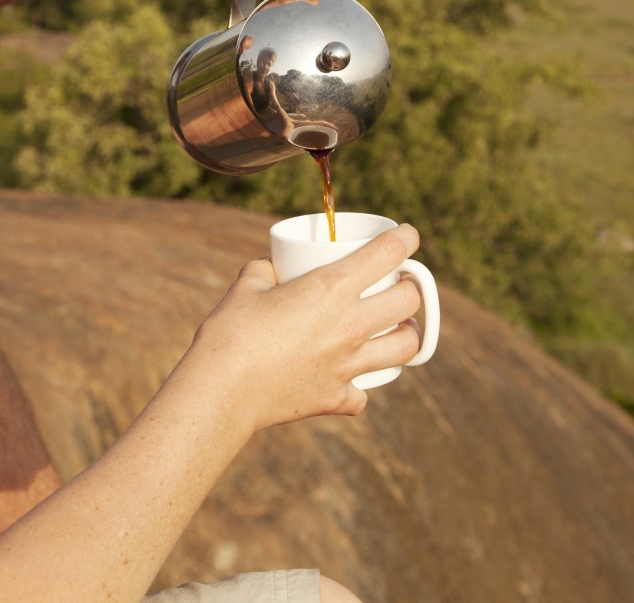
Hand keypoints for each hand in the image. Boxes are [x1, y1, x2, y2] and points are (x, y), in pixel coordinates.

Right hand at [174, 224, 425, 437]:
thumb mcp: (247, 286)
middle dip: (412, 288)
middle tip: (401, 285)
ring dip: (406, 334)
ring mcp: (349, 364)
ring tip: (397, 330)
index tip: (407, 236)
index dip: (406, 238)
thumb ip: (264, 271)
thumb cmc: (231, 333)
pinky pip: (362, 393)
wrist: (221, 391)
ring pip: (405, 348)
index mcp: (332, 288)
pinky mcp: (336, 397)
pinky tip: (348, 380)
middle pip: (409, 300)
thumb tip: (271, 269)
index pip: (389, 253)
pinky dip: (359, 386)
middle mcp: (350, 325)